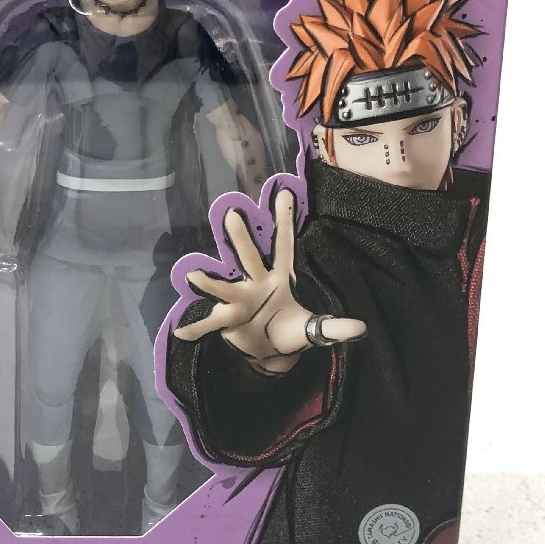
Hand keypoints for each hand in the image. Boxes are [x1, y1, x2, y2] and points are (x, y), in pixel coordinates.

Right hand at [173, 189, 365, 374]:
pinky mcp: (227, 320)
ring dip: (210, 282)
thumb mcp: (313, 330)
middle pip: (250, 258)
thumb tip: (361, 327)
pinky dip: (197, 329)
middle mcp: (255, 283)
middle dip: (242, 239)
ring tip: (196, 273)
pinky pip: (210, 323)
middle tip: (232, 215)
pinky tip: (182, 333)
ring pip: (225, 287)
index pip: (283, 247)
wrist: (266, 350)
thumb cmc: (288, 331)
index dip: (284, 222)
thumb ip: (334, 328)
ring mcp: (238, 300)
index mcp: (277, 279)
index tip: (284, 193)